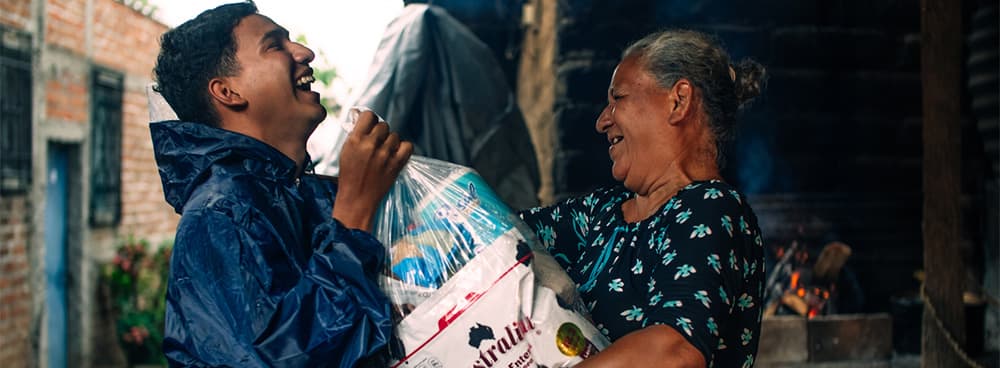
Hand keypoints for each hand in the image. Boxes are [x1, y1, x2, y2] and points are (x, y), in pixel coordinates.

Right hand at [333, 111, 412, 230]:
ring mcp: (385, 154)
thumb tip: (361, 116)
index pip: (369, 115)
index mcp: (355, 140)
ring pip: (395, 135)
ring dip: (391, 142)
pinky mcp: (396, 164)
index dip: (370, 119)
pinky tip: (396, 154)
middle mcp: (371, 144)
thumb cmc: (349, 176)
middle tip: (377, 143)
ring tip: (384, 152)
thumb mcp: (346, 152)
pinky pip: (407, 146)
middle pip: (383, 125)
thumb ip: (355, 134)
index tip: (370, 125)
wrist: (357, 199)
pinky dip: (403, 148)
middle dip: (380, 133)